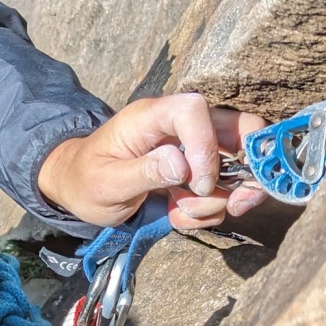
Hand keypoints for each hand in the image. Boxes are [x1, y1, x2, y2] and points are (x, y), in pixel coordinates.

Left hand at [37, 93, 268, 228]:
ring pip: (237, 166)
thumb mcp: (105, 183)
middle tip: (235, 204)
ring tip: (179, 212)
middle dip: (246, 172)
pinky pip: (221, 190)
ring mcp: (192, 148)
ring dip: (216, 200)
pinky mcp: (195, 171)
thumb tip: (180, 165)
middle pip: (239, 129)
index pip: (194, 110)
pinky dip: (207, 210)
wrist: (79, 189)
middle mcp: (178, 126)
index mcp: (150, 117)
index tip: (196, 183)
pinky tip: (178, 215)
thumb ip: (142, 172)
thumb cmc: (85, 180)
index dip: (206, 145)